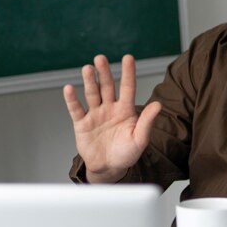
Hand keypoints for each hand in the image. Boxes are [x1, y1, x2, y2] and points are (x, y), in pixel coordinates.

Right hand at [63, 54, 161, 182]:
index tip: (128, 58)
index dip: (128, 73)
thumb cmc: (126, 154)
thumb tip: (158, 105)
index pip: (128, 87)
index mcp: (126, 110)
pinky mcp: (82, 123)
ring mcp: (95, 114)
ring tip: (88, 69)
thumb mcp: (140, 139)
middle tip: (100, 58)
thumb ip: (147, 122)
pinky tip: (69, 88)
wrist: (109, 168)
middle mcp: (110, 108)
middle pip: (107, 86)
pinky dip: (72, 99)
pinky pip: (76, 109)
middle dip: (104, 72)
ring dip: (90, 81)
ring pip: (92, 94)